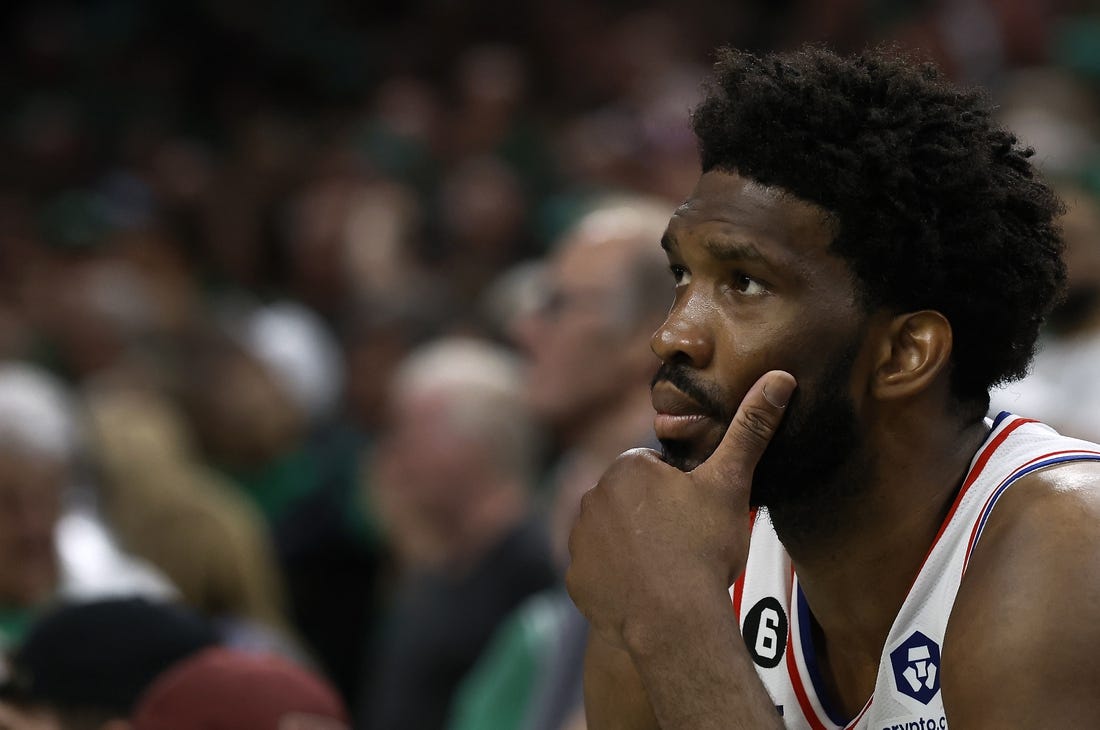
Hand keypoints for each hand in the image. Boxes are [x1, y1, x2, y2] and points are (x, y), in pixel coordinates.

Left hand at [565, 370, 795, 650]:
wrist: (675, 619)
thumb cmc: (704, 547)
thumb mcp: (731, 483)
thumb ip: (751, 429)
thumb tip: (780, 376)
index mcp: (628, 467)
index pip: (658, 472)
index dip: (683, 494)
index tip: (699, 517)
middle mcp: (592, 495)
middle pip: (633, 503)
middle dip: (656, 518)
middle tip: (688, 545)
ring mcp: (579, 539)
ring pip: (614, 536)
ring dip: (635, 547)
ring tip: (669, 570)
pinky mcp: (575, 577)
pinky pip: (598, 572)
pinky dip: (617, 580)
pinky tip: (644, 592)